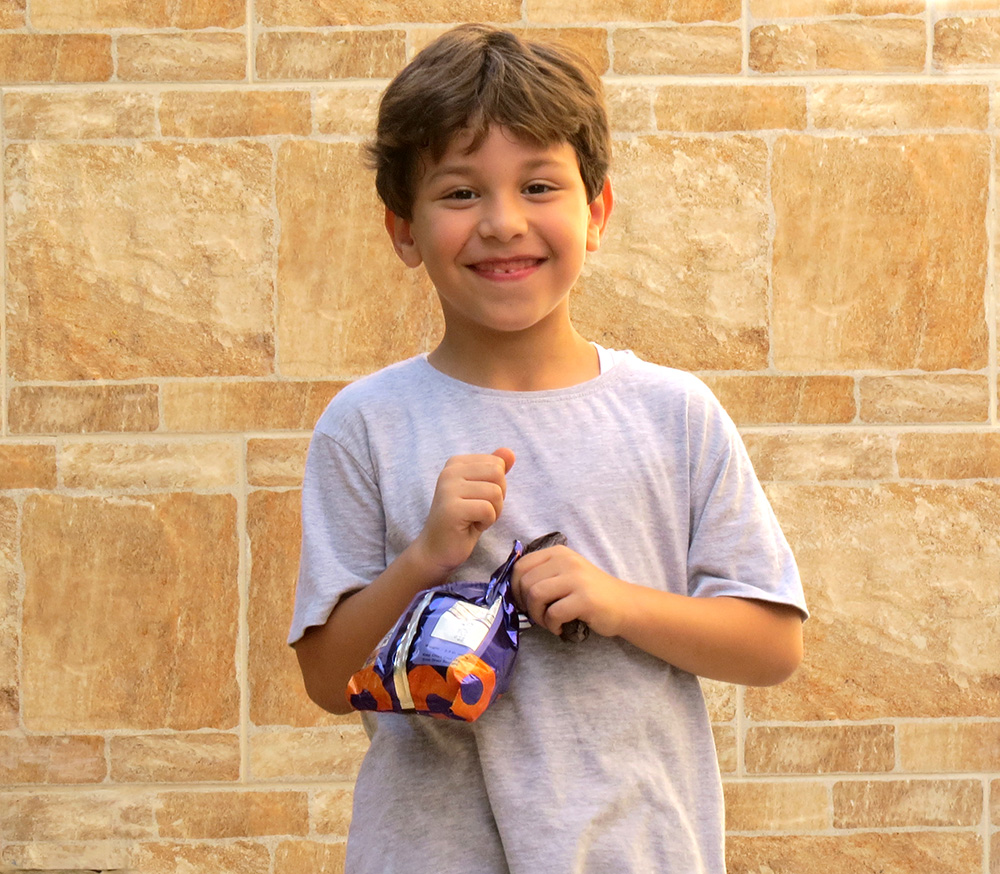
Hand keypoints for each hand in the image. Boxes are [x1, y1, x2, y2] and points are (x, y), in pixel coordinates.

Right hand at [410, 448, 515, 577]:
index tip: (477, 499)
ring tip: (473, 519)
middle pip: (498, 474)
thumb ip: (494, 470)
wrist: (437, 550)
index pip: (497, 463)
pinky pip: (488, 510)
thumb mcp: (482, 492)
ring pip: (495, 493)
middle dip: (498, 497)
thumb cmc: (463, 521)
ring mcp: (448, 489)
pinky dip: (486, 522)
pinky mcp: (452, 508)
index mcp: (456, 463)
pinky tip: (470, 526)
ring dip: (493, 512)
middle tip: (479, 511)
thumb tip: (510, 452)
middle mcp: (449, 471)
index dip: (496, 486)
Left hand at [511, 545, 627, 638]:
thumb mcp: (566, 574)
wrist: (625, 605)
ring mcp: (576, 578)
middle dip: (526, 605)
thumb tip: (513, 591)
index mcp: (558, 553)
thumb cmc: (590, 593)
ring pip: (535, 596)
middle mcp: (566, 561)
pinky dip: (552, 625)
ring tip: (549, 622)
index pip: (520, 566)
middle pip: (525, 582)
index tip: (525, 602)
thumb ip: (543, 575)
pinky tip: (561, 627)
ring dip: (537, 616)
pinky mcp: (584, 599)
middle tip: (539, 616)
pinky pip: (553, 613)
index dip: (516, 588)